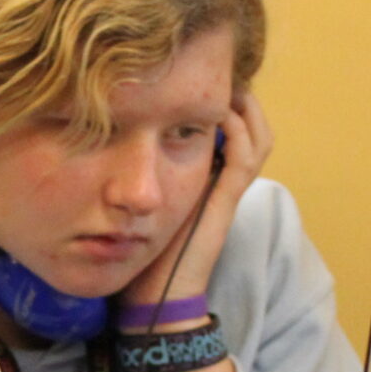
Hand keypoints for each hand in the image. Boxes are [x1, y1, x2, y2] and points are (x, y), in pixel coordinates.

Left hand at [118, 87, 273, 318]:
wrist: (154, 296)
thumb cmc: (141, 253)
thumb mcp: (140, 203)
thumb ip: (139, 176)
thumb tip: (112, 138)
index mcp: (207, 180)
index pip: (233, 130)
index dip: (226, 103)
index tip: (201, 80)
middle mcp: (223, 183)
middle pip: (253, 128)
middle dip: (242, 98)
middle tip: (222, 75)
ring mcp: (227, 192)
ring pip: (258, 138)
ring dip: (245, 108)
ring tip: (226, 87)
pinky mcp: (225, 202)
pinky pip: (244, 158)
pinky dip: (237, 132)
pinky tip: (218, 115)